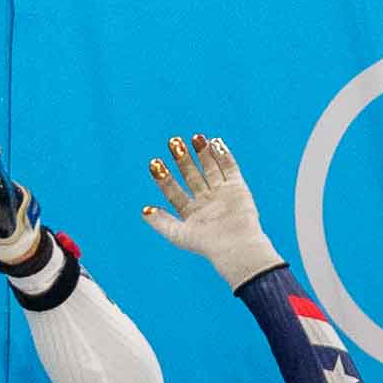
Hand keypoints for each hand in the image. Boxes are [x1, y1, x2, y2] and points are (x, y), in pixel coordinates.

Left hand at [141, 134, 282, 291]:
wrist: (235, 245)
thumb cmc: (206, 244)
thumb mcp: (177, 235)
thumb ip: (161, 222)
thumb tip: (144, 210)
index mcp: (191, 213)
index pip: (174, 191)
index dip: (164, 177)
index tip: (155, 162)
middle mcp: (206, 202)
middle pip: (191, 176)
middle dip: (183, 159)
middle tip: (173, 141)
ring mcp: (222, 194)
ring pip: (210, 169)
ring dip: (202, 153)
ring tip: (195, 137)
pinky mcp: (238, 189)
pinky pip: (230, 168)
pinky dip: (224, 155)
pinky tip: (215, 142)